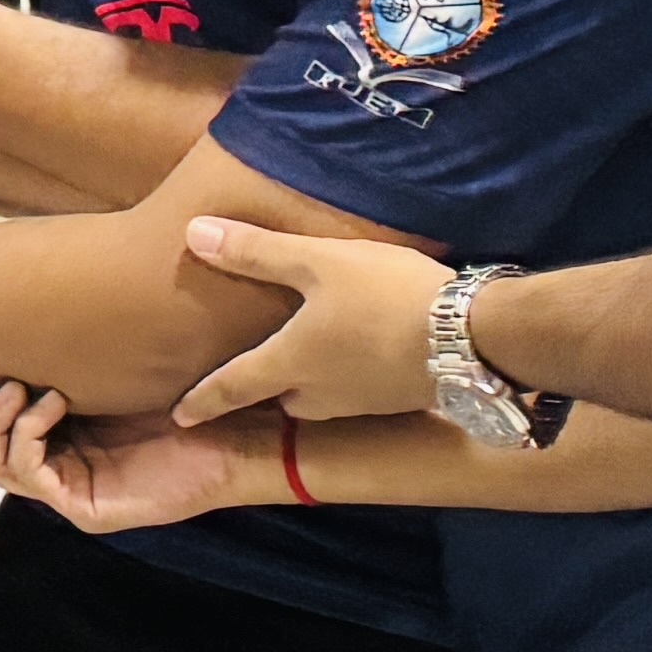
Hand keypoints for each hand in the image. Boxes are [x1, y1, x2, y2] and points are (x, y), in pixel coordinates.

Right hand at [0, 355, 262, 528]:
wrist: (239, 428)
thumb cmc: (183, 390)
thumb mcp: (107, 359)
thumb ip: (64, 342)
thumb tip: (25, 286)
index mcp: (48, 431)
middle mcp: (51, 463)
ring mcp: (66, 489)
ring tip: (13, 387)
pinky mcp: (87, 509)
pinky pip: (31, 480)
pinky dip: (26, 441)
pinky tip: (44, 409)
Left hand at [171, 219, 459, 424]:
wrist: (473, 338)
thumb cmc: (385, 297)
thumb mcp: (316, 261)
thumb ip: (256, 251)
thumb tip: (193, 234)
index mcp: (289, 365)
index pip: (231, 388)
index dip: (201, 401)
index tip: (178, 417)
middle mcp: (320, 394)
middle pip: (277, 396)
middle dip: (260, 389)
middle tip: (242, 380)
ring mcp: (362, 401)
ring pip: (318, 397)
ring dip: (306, 382)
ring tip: (302, 359)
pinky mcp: (397, 398)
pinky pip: (356, 391)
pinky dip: (345, 375)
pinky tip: (356, 351)